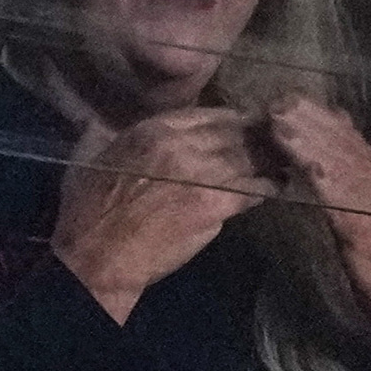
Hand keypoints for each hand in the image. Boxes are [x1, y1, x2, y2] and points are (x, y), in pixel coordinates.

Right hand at [51, 106, 273, 324]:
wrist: (96, 257)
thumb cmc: (87, 212)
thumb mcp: (90, 159)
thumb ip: (106, 136)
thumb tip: (95, 121)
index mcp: (152, 130)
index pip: (208, 114)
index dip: (232, 118)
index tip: (245, 123)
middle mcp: (180, 144)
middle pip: (233, 131)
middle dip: (256, 134)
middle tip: (274, 138)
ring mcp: (200, 173)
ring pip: (248, 157)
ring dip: (268, 157)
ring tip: (283, 159)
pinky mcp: (214, 204)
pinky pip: (253, 189)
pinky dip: (269, 186)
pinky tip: (279, 185)